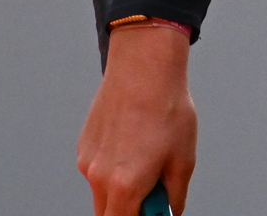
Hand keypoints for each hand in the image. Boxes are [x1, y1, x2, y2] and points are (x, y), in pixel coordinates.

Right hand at [76, 22, 196, 215]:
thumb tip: (171, 210)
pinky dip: (111, 168)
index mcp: (125, 186)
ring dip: (119, 188)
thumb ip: (174, 196)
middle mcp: (100, 177)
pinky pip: (96, 169)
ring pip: (101, 192)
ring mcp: (88, 160)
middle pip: (108, 214)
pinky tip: (131, 142)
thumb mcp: (183, 159)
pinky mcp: (84, 144)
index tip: (153, 213)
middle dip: (128, 209)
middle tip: (151, 192)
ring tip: (144, 158)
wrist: (144, 66)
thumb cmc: (165, 107)